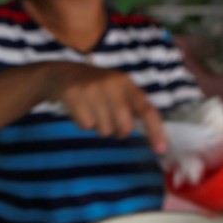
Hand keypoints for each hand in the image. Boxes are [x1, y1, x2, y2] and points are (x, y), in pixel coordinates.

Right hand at [45, 62, 167, 153]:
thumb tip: (151, 133)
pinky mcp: (74, 96)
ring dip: (99, 127)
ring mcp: (92, 90)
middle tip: (110, 121)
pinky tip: (80, 110)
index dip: (156, 130)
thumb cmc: (95, 86)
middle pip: (124, 126)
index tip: (160, 149)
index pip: (147, 109)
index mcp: (126, 83)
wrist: (61, 73)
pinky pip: (86, 126)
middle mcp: (112, 85)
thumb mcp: (116, 89)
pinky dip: (84, 123)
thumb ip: (132, 106)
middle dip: (119, 131)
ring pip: (105, 129)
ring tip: (92, 111)